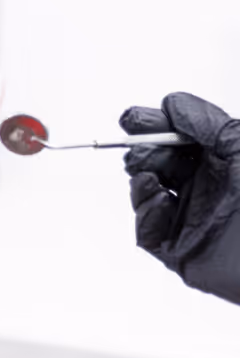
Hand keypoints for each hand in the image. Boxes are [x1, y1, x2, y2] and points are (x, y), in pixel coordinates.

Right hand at [120, 92, 239, 303]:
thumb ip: (208, 123)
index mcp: (224, 164)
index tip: (134, 119)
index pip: (180, 139)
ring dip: (141, 180)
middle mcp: (207, 189)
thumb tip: (173, 104)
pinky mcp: (181, 252)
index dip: (155, 127)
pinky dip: (146, 215)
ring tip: (150, 175)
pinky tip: (157, 201)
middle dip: (143, 151)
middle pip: (158, 164)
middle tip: (138, 146)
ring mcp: (192, 220)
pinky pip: (147, 234)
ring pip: (148, 196)